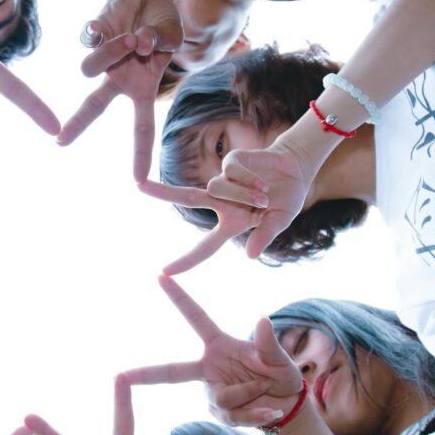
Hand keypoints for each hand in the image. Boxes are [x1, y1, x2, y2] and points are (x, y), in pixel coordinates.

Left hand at [60, 0, 181, 180]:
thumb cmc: (162, 22)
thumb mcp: (173, 35)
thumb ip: (162, 41)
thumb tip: (139, 43)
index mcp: (139, 89)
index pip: (141, 128)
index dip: (140, 154)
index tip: (138, 181)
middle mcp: (117, 78)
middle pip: (93, 106)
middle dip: (77, 123)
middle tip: (59, 142)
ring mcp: (102, 57)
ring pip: (91, 66)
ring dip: (115, 52)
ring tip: (135, 38)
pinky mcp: (92, 33)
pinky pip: (91, 37)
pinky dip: (109, 30)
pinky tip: (120, 25)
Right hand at [124, 277, 302, 426]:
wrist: (288, 405)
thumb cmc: (281, 374)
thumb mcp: (280, 358)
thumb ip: (268, 342)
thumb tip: (262, 319)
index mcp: (218, 345)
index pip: (195, 317)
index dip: (178, 297)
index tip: (161, 276)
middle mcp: (209, 368)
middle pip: (171, 372)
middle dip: (144, 374)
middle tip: (121, 376)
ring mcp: (212, 392)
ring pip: (222, 396)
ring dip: (250, 394)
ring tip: (267, 390)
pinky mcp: (219, 413)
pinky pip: (232, 415)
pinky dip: (255, 414)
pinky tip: (270, 411)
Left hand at [138, 137, 314, 272]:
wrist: (296, 170)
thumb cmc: (285, 200)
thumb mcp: (279, 222)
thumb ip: (265, 236)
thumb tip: (250, 256)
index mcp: (230, 224)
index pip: (204, 248)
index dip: (186, 261)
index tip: (164, 272)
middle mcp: (221, 203)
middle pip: (186, 198)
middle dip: (162, 192)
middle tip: (138, 186)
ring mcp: (224, 181)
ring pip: (218, 188)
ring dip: (243, 194)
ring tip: (265, 196)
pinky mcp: (230, 162)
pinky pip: (231, 172)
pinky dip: (248, 179)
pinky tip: (262, 180)